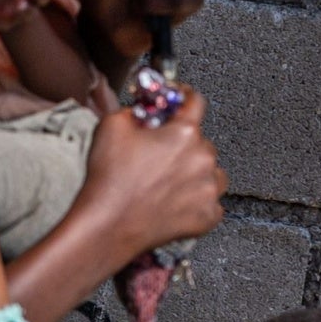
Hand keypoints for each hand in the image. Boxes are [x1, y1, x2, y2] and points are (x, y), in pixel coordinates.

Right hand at [79, 79, 224, 249]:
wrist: (108, 226)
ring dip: (197, 172)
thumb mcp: (112, 125)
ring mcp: (208, 190)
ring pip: (212, 172)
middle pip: (202, 141)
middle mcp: (203, 158)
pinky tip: (176, 202)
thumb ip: (134, 109)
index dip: (185, 96)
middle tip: (159, 154)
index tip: (180, 99)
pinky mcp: (208, 216)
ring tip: (171, 181)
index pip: (196, 102)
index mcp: (184, 133)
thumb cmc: (110, 179)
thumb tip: (143, 111)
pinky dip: (197, 200)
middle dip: (183, 144)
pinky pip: (211, 202)